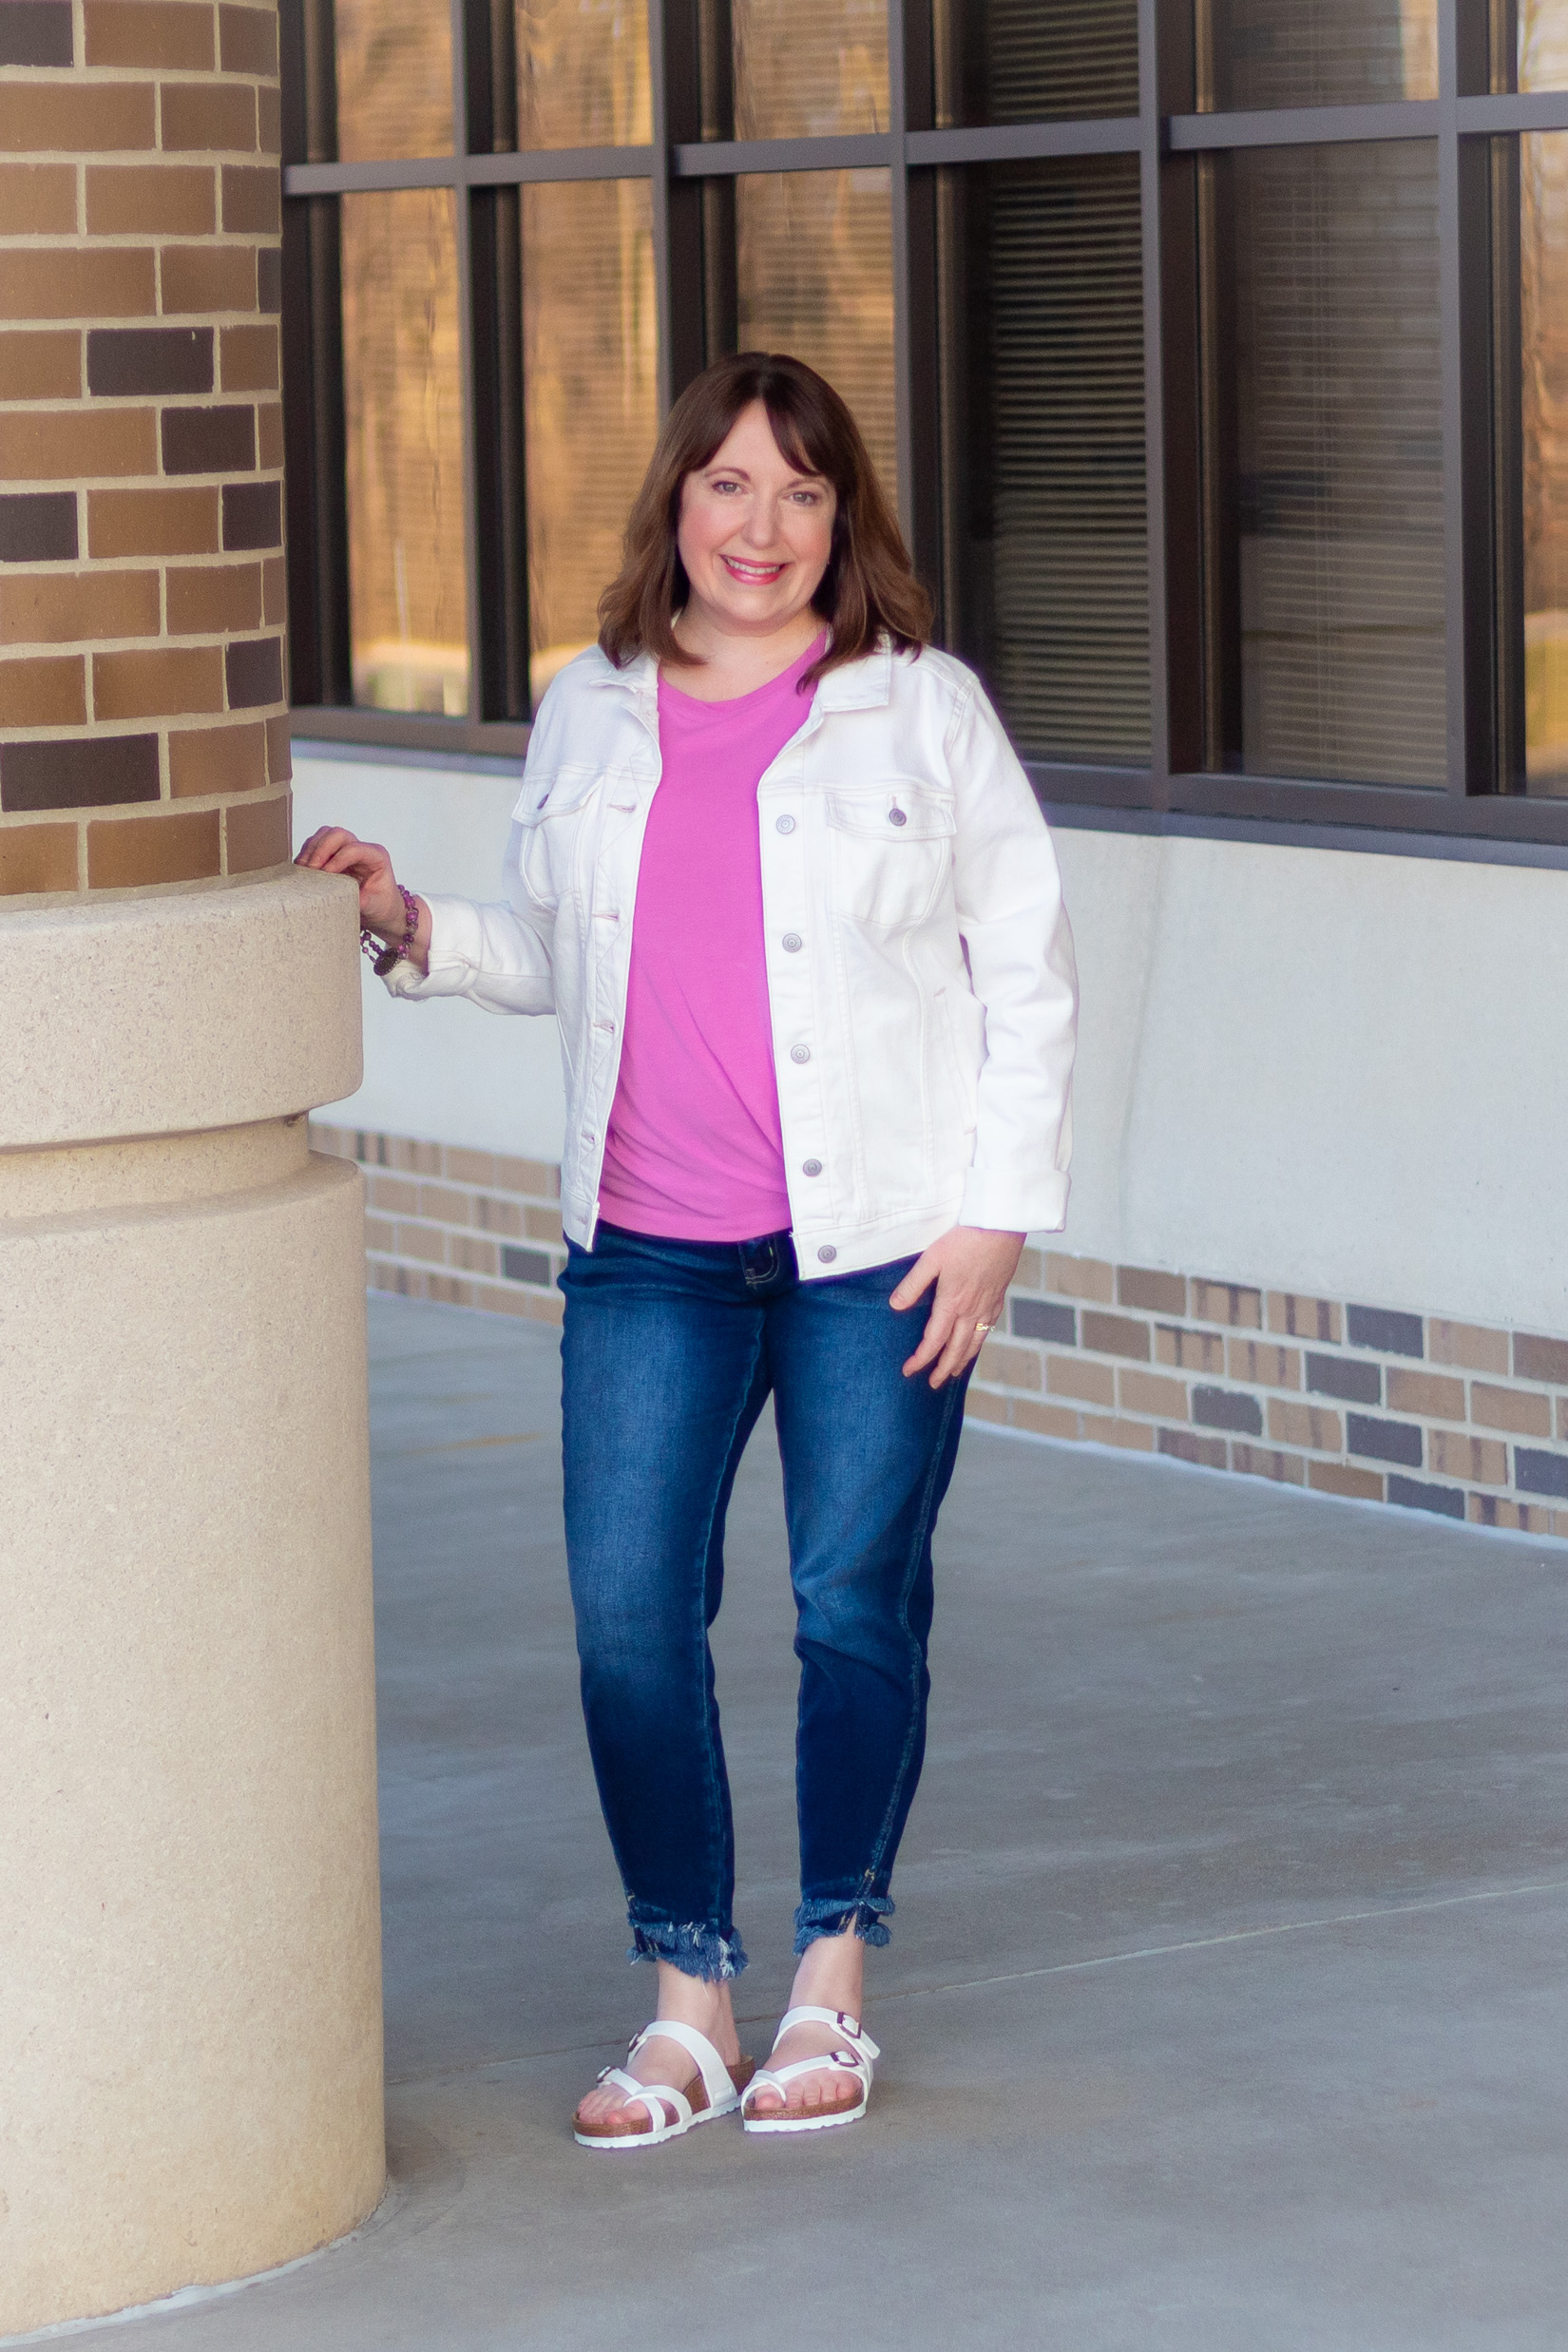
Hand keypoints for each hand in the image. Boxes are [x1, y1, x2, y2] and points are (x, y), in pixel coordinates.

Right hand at [295, 825, 429, 969]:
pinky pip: (316, 845)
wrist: (379, 908)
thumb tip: (345, 897)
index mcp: (376, 856)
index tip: (326, 874)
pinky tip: (303, 870)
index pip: (354, 849)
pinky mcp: (332, 855)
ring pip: (324, 835)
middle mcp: (361, 848)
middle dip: (322, 849)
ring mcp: (346, 849)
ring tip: (305, 870)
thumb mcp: (376, 906)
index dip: (338, 859)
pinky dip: (307, 855)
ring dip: (311, 850)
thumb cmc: (381, 904)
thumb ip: (363, 901)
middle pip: (338, 834)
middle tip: (312, 869)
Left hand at [890, 1225, 1024, 1387]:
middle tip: (933, 1384)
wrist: (1002, 1225)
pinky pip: (989, 1328)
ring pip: (975, 1342)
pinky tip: (976, 1342)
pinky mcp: (998, 1296)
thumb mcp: (932, 1258)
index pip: (934, 1340)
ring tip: (954, 1372)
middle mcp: (971, 1310)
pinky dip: (980, 1342)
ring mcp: (987, 1305)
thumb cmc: (965, 1238)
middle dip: (943, 1369)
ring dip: (963, 1360)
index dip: (921, 1359)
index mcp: (952, 1302)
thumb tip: (895, 1306)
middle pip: (956, 1349)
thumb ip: (913, 1285)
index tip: (909, 1370)